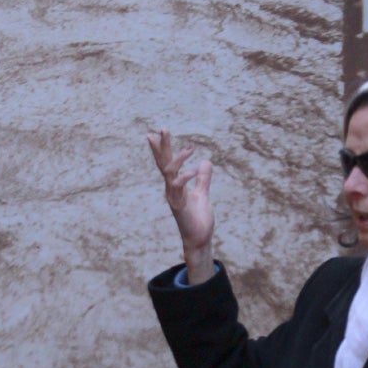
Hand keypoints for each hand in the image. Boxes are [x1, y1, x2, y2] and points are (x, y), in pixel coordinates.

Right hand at [147, 129, 214, 282]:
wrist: (199, 239)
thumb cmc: (198, 218)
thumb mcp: (202, 193)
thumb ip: (203, 178)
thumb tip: (206, 161)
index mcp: (175, 184)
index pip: (167, 162)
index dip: (164, 148)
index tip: (161, 131)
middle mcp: (171, 188)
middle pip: (164, 163)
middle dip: (163, 146)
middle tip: (162, 128)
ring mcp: (173, 197)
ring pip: (169, 173)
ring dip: (176, 158)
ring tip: (190, 147)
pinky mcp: (178, 206)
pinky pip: (178, 188)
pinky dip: (185, 178)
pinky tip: (193, 170)